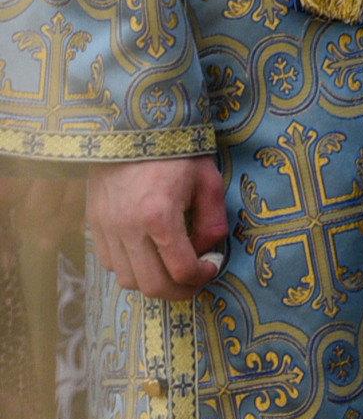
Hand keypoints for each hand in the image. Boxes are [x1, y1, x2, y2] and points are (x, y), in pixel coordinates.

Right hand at [86, 157, 228, 298]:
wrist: (132, 128)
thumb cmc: (176, 153)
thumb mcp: (207, 181)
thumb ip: (213, 222)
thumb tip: (207, 251)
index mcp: (159, 216)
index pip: (180, 270)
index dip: (201, 277)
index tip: (211, 267)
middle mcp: (128, 227)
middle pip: (151, 286)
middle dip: (178, 291)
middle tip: (193, 280)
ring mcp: (106, 227)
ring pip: (128, 279)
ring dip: (152, 281)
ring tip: (170, 267)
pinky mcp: (94, 223)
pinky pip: (110, 263)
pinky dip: (130, 267)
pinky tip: (147, 253)